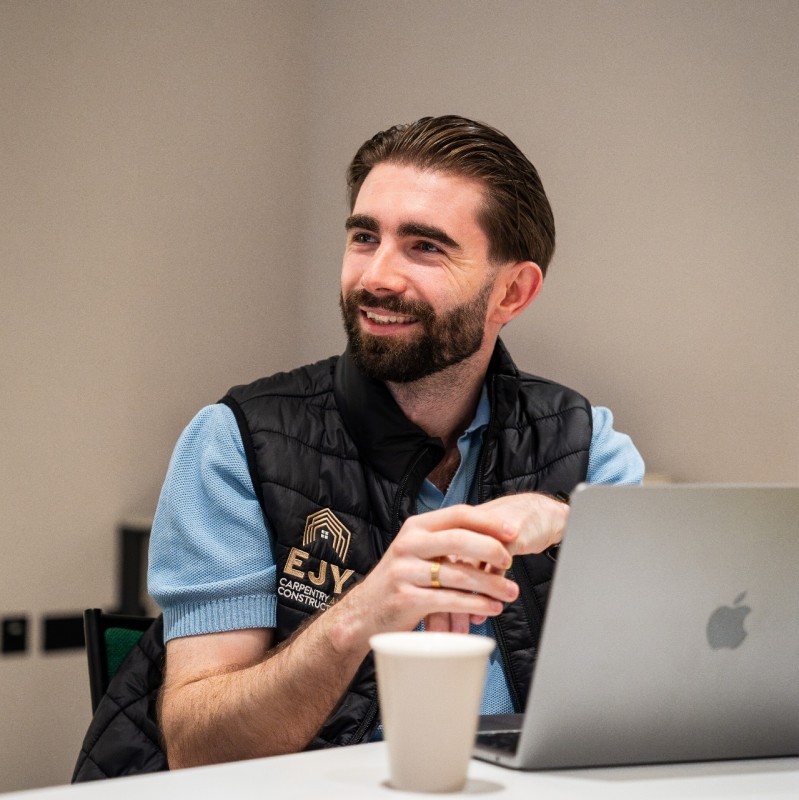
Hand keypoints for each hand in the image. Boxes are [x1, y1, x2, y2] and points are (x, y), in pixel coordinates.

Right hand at [344, 504, 518, 638]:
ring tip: (510, 592)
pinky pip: (449, 600)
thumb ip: (444, 540)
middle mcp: (408, 544)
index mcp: (415, 527)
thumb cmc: (400, 580)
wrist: (363, 612)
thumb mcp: (416, 551)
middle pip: (459, 539)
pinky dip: (475, 604)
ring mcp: (405, 571)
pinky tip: (491, 607)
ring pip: (458, 574)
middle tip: (510, 562)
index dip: (488, 522)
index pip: (457, 514)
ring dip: (490, 584)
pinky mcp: (406, 598)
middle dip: (491, 549)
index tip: (512, 531)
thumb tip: (492, 535)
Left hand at [422, 493, 568, 631]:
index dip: (431, 598)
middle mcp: (458, 531)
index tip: (431, 626)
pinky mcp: (504, 536)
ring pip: (467, 572)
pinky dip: (490, 590)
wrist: (530, 513)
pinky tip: (487, 608)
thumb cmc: (496, 537)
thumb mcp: (472, 557)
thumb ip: (456, 578)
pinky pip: (494, 567)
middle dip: (445, 606)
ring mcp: (479, 533)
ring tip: (468, 625)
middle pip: (444, 573)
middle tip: (448, 633)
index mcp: (444, 533)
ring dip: (468, 602)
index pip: (430, 568)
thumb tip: (439, 615)